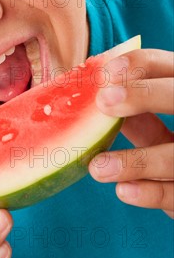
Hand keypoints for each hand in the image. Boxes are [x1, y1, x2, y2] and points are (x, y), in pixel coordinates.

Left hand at [88, 48, 173, 218]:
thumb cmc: (173, 152)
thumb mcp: (159, 130)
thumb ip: (137, 115)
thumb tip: (92, 95)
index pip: (169, 67)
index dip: (141, 64)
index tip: (106, 71)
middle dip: (144, 95)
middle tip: (103, 101)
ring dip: (135, 161)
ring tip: (97, 167)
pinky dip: (149, 192)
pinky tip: (122, 190)